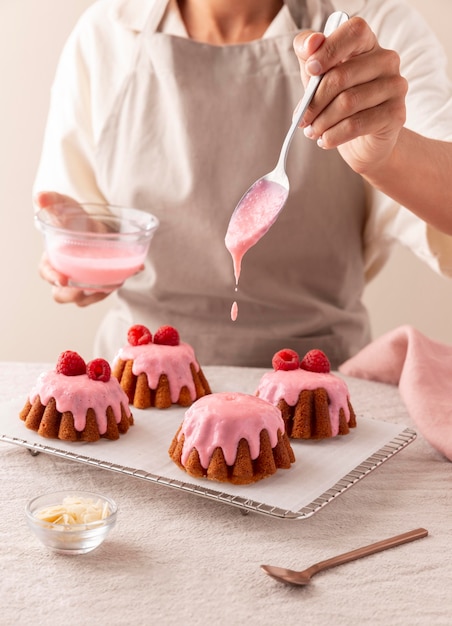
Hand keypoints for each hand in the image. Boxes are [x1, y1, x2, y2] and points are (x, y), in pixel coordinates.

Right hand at [34, 191, 112, 306]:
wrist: (95, 223)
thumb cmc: (75, 218)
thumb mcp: (65, 206)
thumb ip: (52, 201)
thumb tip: (40, 197)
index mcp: (52, 258)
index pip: (46, 272)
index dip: (52, 277)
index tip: (62, 279)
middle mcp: (65, 273)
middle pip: (62, 294)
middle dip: (71, 295)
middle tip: (83, 290)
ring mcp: (82, 280)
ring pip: (83, 298)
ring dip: (95, 295)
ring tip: (110, 284)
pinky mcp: (98, 282)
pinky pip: (103, 291)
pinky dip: (115, 284)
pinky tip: (127, 273)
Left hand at [293, 17, 407, 176]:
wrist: (364, 141)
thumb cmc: (338, 102)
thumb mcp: (318, 76)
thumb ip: (308, 55)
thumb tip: (310, 44)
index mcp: (367, 44)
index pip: (353, 32)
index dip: (329, 49)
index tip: (311, 70)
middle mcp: (386, 60)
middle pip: (342, 75)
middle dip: (314, 101)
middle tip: (301, 119)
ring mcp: (395, 86)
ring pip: (348, 103)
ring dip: (322, 122)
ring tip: (312, 131)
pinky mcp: (396, 113)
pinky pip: (356, 125)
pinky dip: (334, 135)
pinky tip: (325, 140)